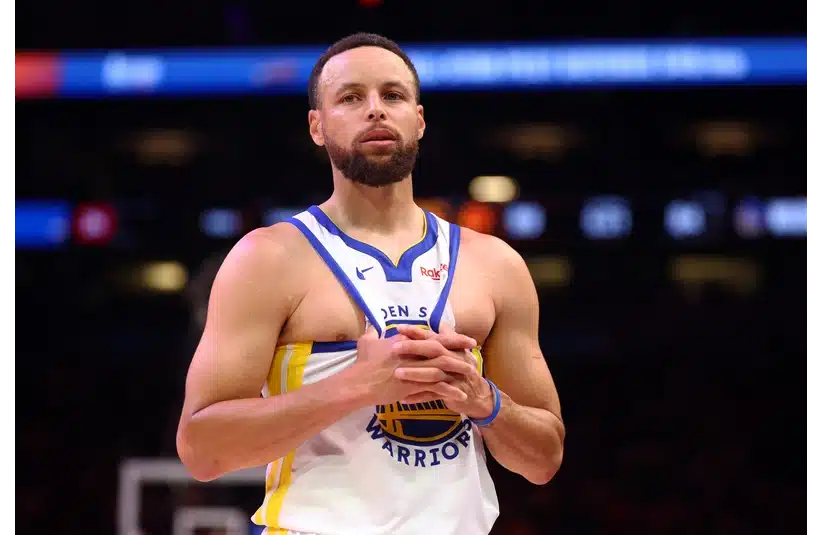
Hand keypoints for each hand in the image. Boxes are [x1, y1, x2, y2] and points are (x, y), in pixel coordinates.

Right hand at [351, 327, 467, 405]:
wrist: (359, 383)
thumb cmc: (362, 364)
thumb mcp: (366, 343)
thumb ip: (372, 333)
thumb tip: (371, 325)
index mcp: (407, 342)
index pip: (434, 337)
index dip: (452, 338)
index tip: (466, 339)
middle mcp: (414, 354)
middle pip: (443, 350)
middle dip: (461, 350)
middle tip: (475, 352)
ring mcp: (415, 369)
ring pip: (443, 368)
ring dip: (459, 371)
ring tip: (472, 375)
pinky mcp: (414, 385)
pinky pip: (437, 388)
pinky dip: (451, 392)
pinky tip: (461, 396)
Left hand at [392, 324, 493, 419]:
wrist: (480, 396)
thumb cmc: (463, 372)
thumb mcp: (459, 354)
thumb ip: (449, 339)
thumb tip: (441, 323)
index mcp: (453, 349)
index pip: (434, 337)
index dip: (417, 332)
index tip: (399, 328)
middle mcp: (454, 360)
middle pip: (434, 351)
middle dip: (414, 348)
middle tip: (394, 348)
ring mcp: (454, 377)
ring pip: (433, 374)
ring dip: (415, 373)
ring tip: (396, 373)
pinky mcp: (453, 393)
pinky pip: (434, 395)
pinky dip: (419, 396)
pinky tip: (404, 398)